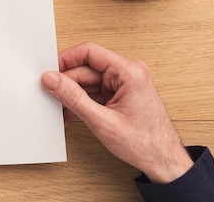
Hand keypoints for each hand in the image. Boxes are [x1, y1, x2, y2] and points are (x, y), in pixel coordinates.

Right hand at [41, 42, 192, 183]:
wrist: (164, 162)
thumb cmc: (145, 143)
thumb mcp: (102, 121)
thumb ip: (73, 97)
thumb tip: (52, 80)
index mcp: (129, 71)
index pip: (89, 52)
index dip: (66, 60)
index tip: (50, 71)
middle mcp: (128, 73)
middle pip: (86, 69)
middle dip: (67, 84)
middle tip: (52, 97)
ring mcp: (124, 84)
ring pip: (88, 81)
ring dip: (73, 96)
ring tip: (63, 112)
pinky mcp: (120, 94)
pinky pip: (94, 91)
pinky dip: (82, 102)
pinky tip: (73, 114)